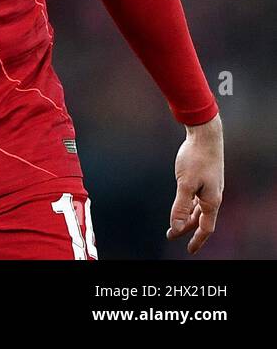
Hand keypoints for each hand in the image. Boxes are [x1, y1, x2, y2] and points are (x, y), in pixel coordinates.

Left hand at [166, 112, 222, 254]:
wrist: (205, 135)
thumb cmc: (196, 158)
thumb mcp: (185, 184)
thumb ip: (180, 206)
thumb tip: (176, 228)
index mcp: (212, 201)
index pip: (206, 228)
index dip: (196, 240)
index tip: (189, 250)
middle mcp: (214, 197)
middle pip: (201, 220)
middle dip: (186, 229)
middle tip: (170, 235)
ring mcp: (210, 188)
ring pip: (199, 209)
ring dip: (187, 217)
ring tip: (173, 224)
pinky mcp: (205, 179)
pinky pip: (198, 198)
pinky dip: (189, 205)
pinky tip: (182, 204)